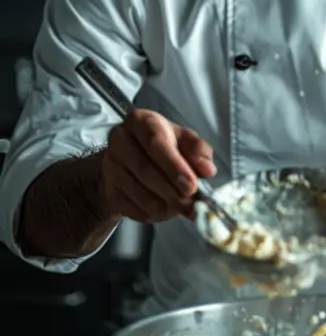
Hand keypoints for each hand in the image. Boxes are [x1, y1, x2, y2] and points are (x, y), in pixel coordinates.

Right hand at [99, 109, 215, 223]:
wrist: (132, 163)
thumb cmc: (163, 147)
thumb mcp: (185, 141)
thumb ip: (200, 151)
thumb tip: (207, 169)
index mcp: (141, 121)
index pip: (155, 143)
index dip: (175, 167)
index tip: (191, 185)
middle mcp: (120, 140)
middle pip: (145, 170)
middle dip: (172, 190)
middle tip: (190, 202)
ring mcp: (110, 166)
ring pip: (140, 193)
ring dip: (165, 205)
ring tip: (180, 205)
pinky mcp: (109, 190)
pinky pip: (133, 209)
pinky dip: (153, 214)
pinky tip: (164, 208)